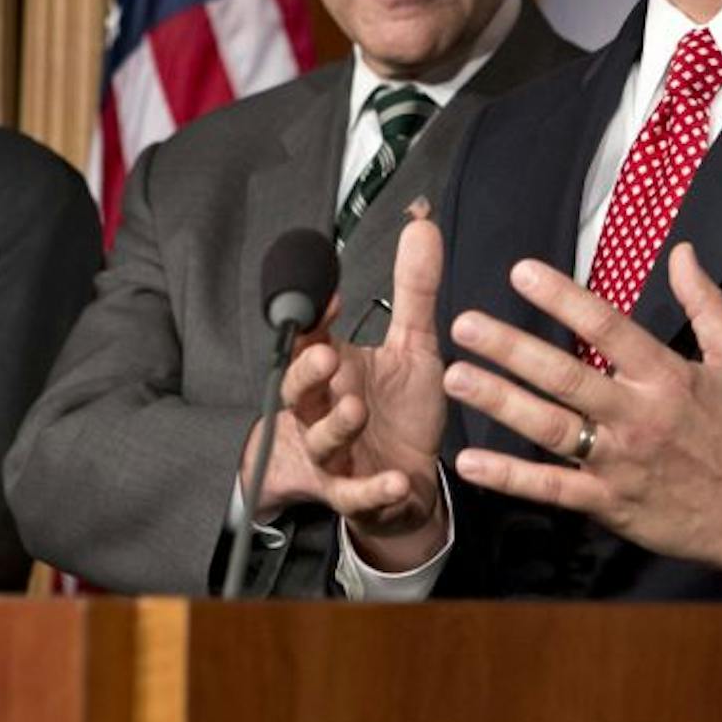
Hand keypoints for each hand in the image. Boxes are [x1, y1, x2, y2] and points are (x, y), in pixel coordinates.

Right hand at [253, 214, 448, 570]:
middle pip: (299, 390)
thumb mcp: (411, 346)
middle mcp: (325, 410)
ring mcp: (337, 455)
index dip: (313, 316)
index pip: (310, 338)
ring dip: (336, 425)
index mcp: (334, 372)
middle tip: (325, 353)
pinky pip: (358, 495)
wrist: (405, 484)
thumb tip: (422, 225)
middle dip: (307, 372)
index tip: (329, 292)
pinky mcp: (358, 495)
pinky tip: (395, 480)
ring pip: (323, 440)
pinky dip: (374, 490)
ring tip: (355, 408)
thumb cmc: (398, 412)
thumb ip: (414, 290)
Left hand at [443, 242, 721, 573]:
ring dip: (500, 403)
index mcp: (666, 376)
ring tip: (456, 377)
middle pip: (565, 376)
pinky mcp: (608, 502)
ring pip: (550, 428)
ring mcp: (619, 462)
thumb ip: (706, 303)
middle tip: (465, 323)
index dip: (563, 298)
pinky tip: (471, 460)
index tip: (522, 272)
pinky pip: (552, 488)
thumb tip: (682, 251)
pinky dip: (510, 477)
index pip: (607, 327)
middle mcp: (637, 415)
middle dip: (512, 348)